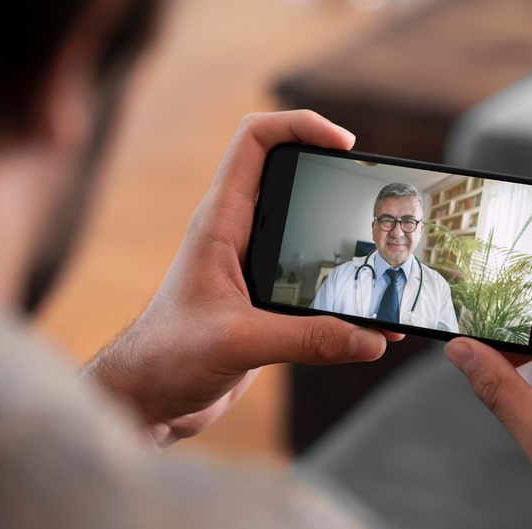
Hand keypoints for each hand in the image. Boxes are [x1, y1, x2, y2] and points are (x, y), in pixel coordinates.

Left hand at [83, 111, 400, 447]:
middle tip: (373, 190)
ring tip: (384, 250)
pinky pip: (310, 281)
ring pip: (303, 230)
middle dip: (332, 174)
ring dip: (341, 236)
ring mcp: (251, 268)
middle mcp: (236, 236)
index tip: (343, 142)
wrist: (147, 399)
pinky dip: (341, 290)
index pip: (255, 142)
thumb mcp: (240, 343)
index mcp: (220, 224)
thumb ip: (308, 340)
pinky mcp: (264, 304)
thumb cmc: (167, 358)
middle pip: (288, 176)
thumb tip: (370, 339)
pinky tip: (368, 318)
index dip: (299, 125)